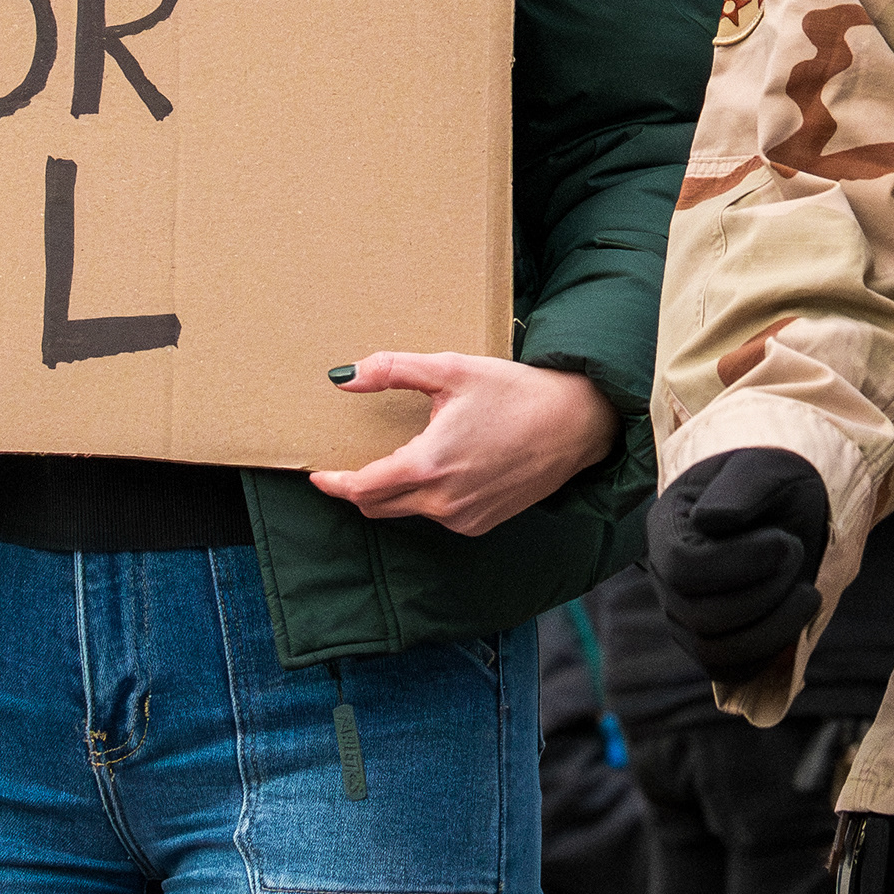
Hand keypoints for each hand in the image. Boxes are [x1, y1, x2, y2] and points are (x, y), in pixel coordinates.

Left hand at [309, 353, 618, 536]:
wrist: (576, 423)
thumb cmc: (515, 392)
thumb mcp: (451, 370)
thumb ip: (392, 370)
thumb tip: (342, 376)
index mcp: (428, 465)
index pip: (361, 489)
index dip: (333, 484)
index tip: (317, 476)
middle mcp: (442, 502)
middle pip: (378, 507)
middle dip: (358, 490)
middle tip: (351, 466)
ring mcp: (463, 518)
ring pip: (409, 512)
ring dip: (396, 492)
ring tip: (407, 458)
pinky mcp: (482, 524)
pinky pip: (439, 516)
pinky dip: (429, 498)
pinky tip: (445, 470)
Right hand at [646, 447, 831, 681]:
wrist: (791, 504)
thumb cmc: (775, 481)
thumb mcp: (767, 468)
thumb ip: (742, 488)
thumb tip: (711, 521)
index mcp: (667, 528)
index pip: (684, 568)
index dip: (740, 564)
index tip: (786, 541)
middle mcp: (665, 577)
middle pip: (701, 617)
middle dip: (766, 593)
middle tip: (799, 555)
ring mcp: (685, 615)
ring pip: (714, 652)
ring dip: (774, 627)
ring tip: (808, 591)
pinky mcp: (713, 642)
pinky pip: (731, 670)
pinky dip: (770, 652)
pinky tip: (798, 615)